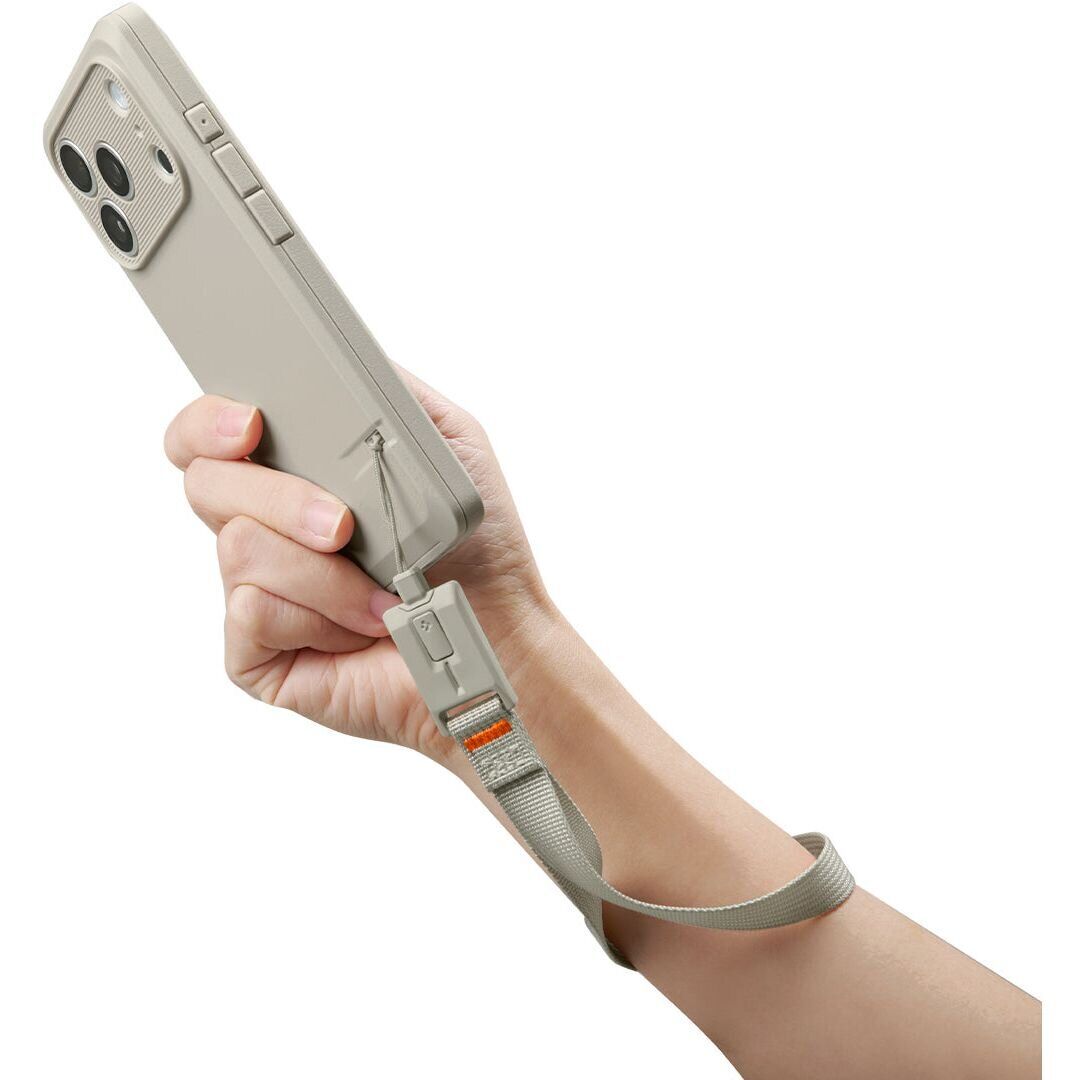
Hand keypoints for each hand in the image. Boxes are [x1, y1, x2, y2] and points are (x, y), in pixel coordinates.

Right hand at [164, 373, 559, 765]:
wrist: (499, 634)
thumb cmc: (477, 548)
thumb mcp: (449, 442)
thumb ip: (388, 391)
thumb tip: (328, 362)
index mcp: (293, 474)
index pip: (205, 435)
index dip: (207, 422)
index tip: (248, 423)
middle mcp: (265, 528)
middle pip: (207, 483)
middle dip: (283, 498)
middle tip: (343, 526)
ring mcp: (255, 589)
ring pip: (240, 547)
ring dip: (326, 572)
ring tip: (382, 592)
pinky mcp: (254, 653)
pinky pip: (252, 612)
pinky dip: (322, 616)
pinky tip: (361, 628)